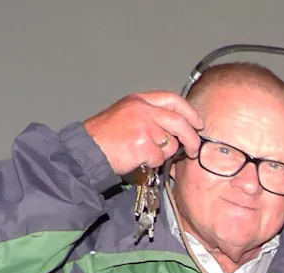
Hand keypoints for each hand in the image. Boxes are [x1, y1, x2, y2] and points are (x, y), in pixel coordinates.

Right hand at [83, 91, 203, 175]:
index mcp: (138, 100)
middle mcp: (142, 110)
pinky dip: (152, 162)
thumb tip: (178, 127)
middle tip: (193, 149)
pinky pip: (160, 158)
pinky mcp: (142, 144)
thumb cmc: (104, 137)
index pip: (172, 99)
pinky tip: (137, 158)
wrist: (86, 150)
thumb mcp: (126, 114)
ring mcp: (143, 126)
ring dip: (163, 153)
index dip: (189, 112)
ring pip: (171, 143)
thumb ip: (150, 116)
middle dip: (192, 138)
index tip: (197, 123)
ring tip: (144, 153)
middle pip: (179, 122)